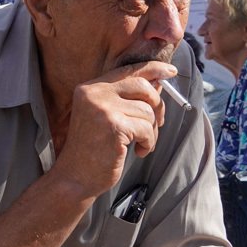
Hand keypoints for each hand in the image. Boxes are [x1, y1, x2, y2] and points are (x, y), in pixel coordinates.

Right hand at [55, 61, 175, 198]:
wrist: (74, 178)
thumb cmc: (93, 150)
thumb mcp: (107, 117)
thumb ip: (128, 98)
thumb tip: (157, 81)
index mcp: (90, 88)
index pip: (128, 70)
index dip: (153, 68)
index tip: (171, 71)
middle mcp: (94, 93)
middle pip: (143, 86)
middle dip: (157, 106)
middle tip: (157, 124)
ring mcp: (102, 108)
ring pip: (147, 111)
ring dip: (151, 131)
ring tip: (139, 144)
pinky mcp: (113, 125)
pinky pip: (146, 128)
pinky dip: (148, 142)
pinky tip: (138, 151)